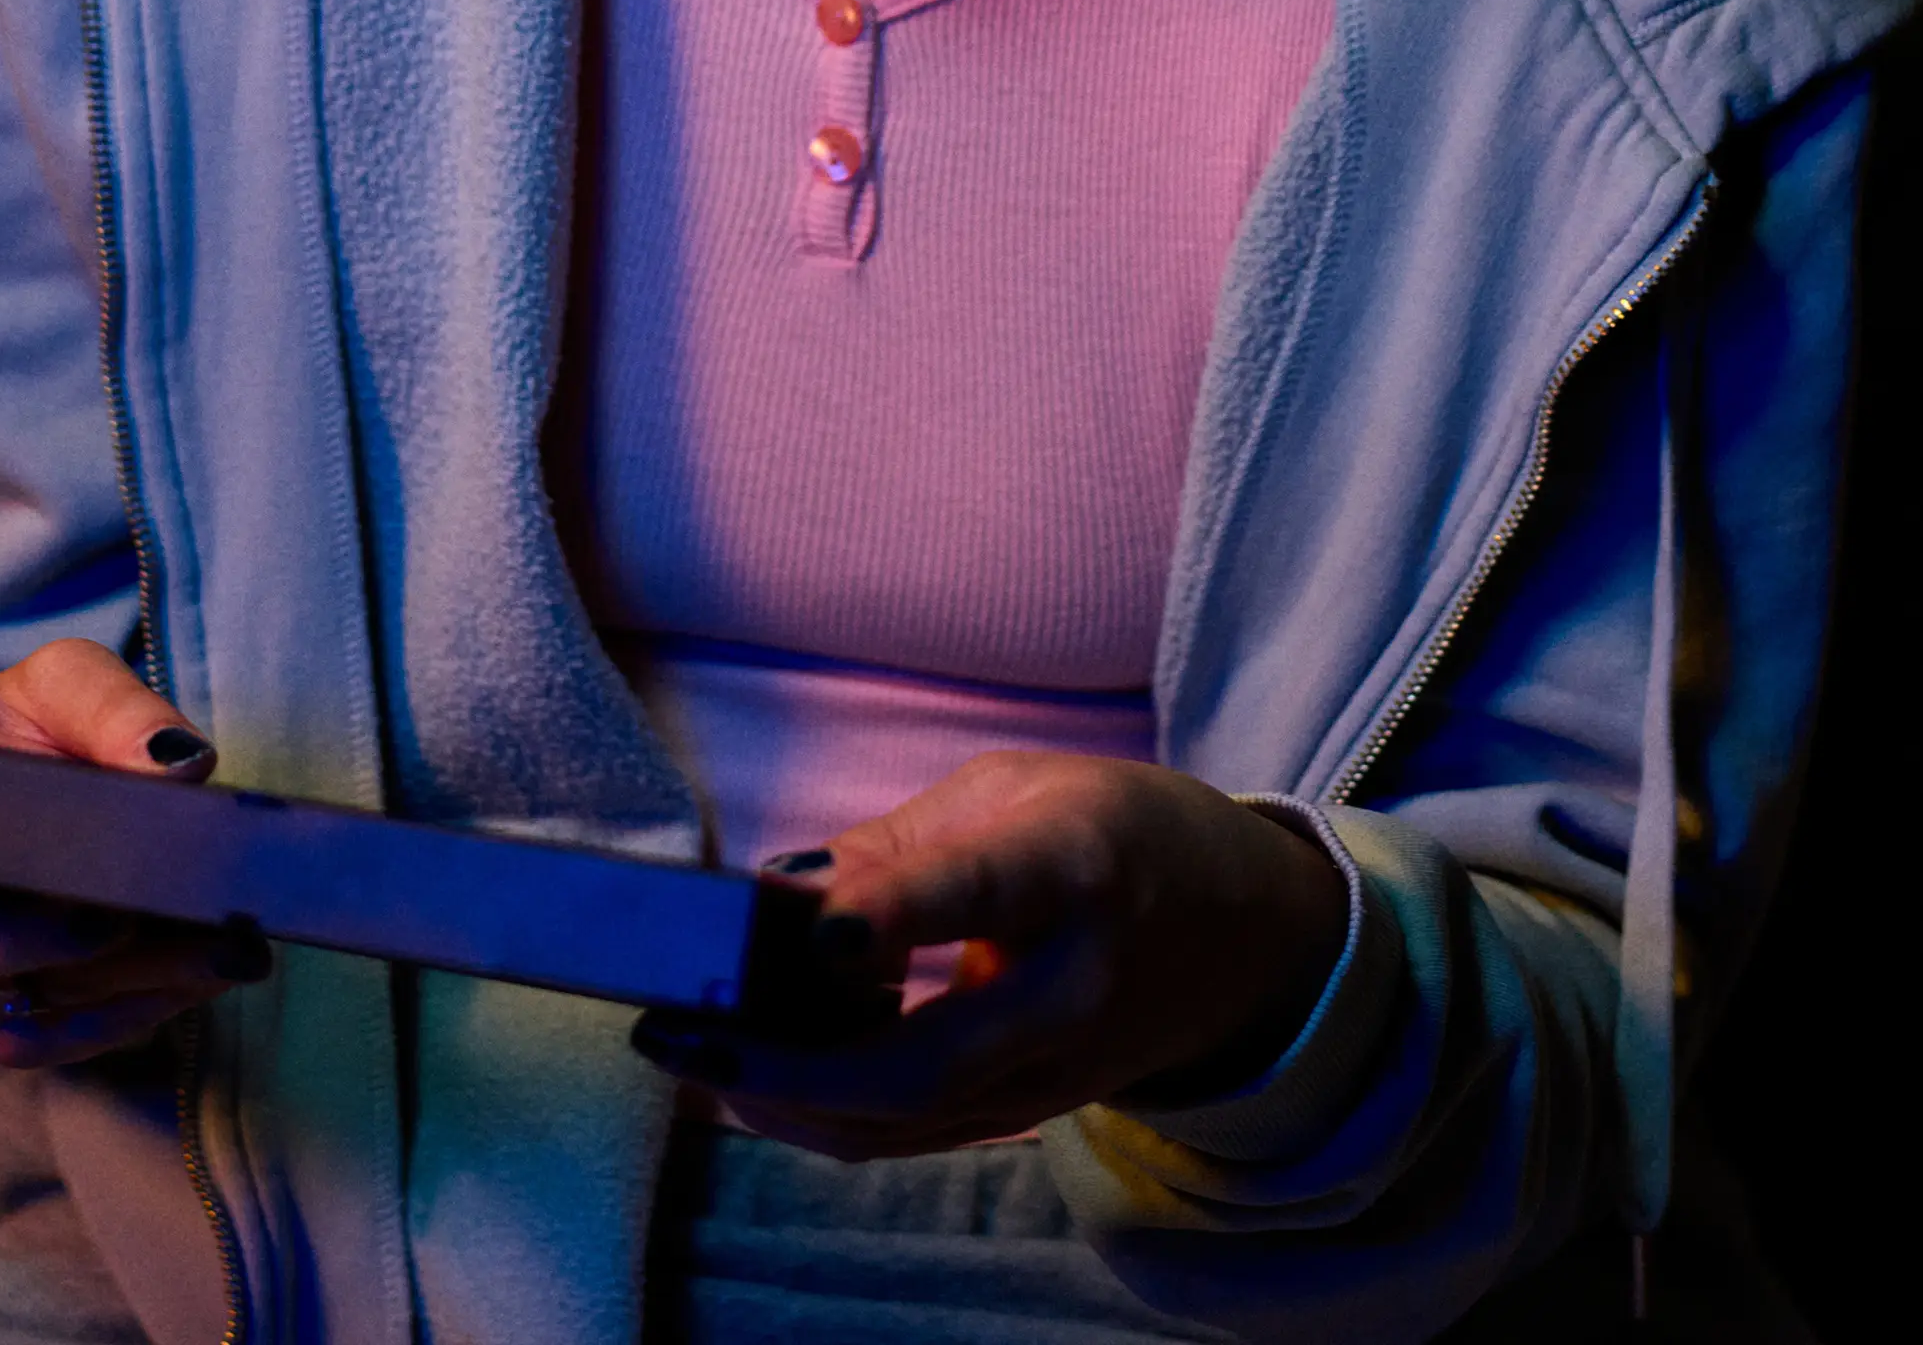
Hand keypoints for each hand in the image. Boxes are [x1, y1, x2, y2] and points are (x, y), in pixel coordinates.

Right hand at [0, 638, 273, 1070]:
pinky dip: (143, 1009)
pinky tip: (211, 972)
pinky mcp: (9, 1022)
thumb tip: (175, 766)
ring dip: (135, 985)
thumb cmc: (23, 726)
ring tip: (229, 946)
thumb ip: (110, 709)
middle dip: (82, 949)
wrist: (22, 773)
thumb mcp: (62, 684)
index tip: (94, 903)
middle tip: (174, 914)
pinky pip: (69, 1040)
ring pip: (32, 1016)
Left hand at [633, 751, 1348, 1158]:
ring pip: (904, 1117)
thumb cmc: (1115, 833)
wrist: (1245, 938)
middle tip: (677, 1028)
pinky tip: (750, 1077)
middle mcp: (1071, 989)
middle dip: (782, 1059)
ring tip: (682, 1054)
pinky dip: (823, 1113)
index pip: (977, 895)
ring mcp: (1058, 1072)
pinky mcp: (1035, 1113)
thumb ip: (895, 847)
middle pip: (921, 1060)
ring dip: (782, 1099)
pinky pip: (915, 1132)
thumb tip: (773, 898)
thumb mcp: (1014, 791)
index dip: (893, 915)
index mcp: (1074, 868)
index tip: (807, 930)